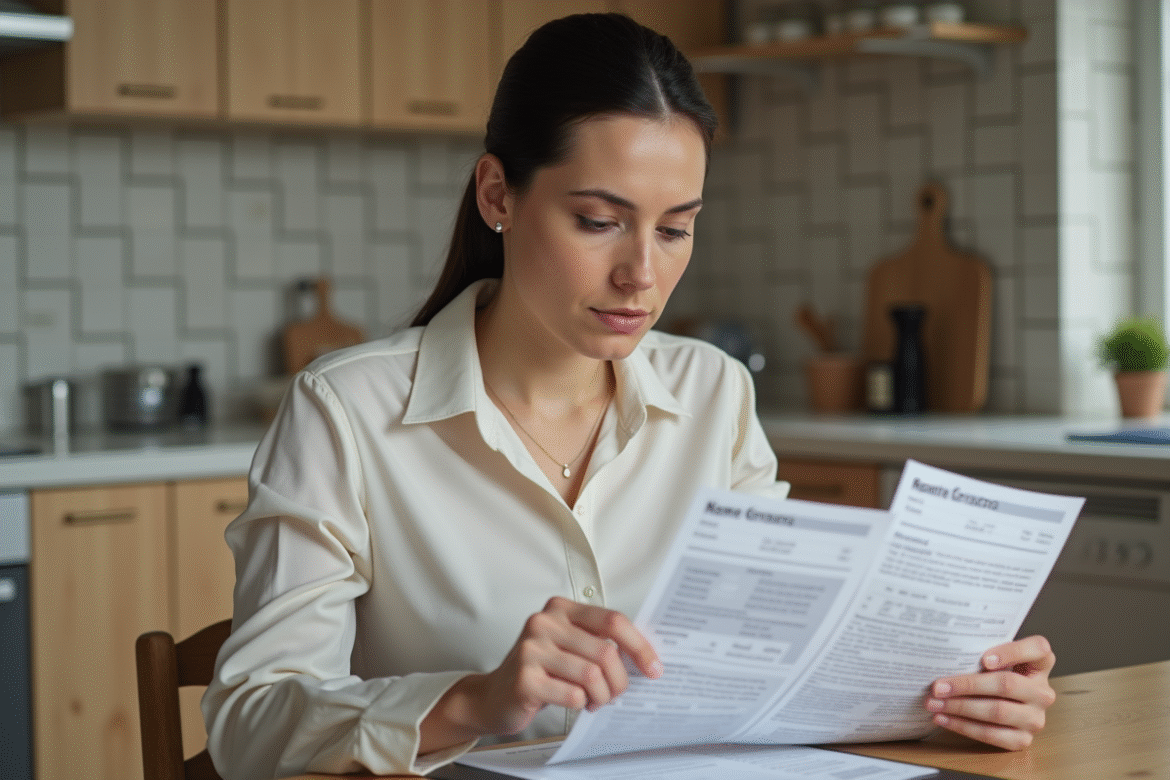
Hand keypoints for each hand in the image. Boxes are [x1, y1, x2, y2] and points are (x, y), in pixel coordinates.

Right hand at [421, 597, 661, 752]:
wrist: (493, 696)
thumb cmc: (540, 671)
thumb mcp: (569, 647)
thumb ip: (599, 643)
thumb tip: (645, 658)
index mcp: (561, 609)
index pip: (612, 620)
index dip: (639, 646)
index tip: (654, 668)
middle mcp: (544, 622)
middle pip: (605, 651)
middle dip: (619, 681)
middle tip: (615, 695)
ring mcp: (531, 649)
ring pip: (591, 675)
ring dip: (602, 696)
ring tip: (596, 701)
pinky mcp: (524, 678)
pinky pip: (572, 695)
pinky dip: (581, 704)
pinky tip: (575, 703)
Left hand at [925, 635, 1056, 749]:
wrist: (1003, 704)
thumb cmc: (994, 674)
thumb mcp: (995, 658)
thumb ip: (982, 652)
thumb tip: (945, 654)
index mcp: (1040, 664)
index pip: (1038, 649)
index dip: (1012, 652)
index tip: (984, 659)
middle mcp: (1043, 692)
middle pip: (1006, 685)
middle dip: (968, 685)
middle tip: (938, 686)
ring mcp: (1035, 718)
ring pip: (997, 711)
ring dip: (960, 708)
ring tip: (935, 703)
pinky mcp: (1023, 739)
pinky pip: (992, 734)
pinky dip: (963, 726)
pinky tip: (944, 719)